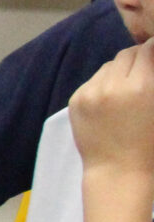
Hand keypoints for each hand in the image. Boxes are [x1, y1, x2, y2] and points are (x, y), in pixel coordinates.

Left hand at [67, 44, 153, 174]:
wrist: (118, 171)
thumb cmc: (151, 143)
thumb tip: (151, 59)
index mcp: (141, 86)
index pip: (147, 50)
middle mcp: (113, 85)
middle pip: (127, 54)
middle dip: (138, 58)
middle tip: (144, 70)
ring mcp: (90, 92)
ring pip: (108, 66)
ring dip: (119, 71)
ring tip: (127, 87)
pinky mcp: (75, 100)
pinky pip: (92, 81)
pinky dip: (103, 84)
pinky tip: (110, 100)